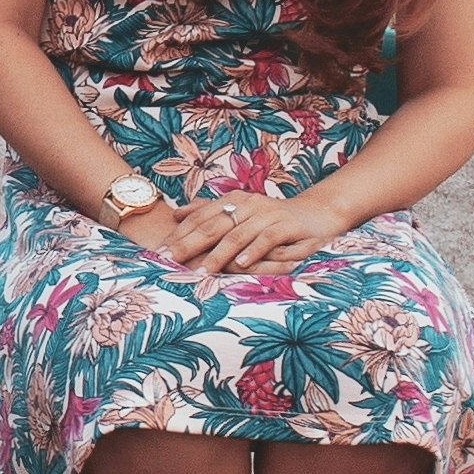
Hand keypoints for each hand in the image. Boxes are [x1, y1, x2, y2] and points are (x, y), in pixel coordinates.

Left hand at [163, 183, 366, 280]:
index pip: (199, 218)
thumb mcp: (241, 212)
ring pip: (236, 235)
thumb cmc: (273, 218)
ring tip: (200, 272)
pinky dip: (252, 252)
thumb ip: (210, 211)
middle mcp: (247, 204)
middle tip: (168, 262)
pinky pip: (266, 239)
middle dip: (188, 245)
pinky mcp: (286, 225)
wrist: (316, 213)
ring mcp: (267, 214)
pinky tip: (240, 265)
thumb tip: (177, 213)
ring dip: (217, 255)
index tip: (157, 253)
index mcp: (233, 200)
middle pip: (212, 226)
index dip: (178, 235)